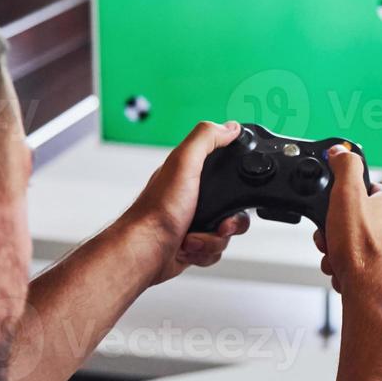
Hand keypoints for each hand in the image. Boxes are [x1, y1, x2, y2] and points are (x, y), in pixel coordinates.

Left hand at [121, 121, 250, 285]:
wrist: (144, 254)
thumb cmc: (156, 213)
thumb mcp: (184, 164)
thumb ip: (206, 139)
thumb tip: (230, 126)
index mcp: (190, 174)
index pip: (227, 172)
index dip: (237, 184)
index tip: (234, 195)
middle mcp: (192, 197)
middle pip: (234, 207)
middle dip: (229, 221)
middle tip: (218, 223)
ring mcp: (193, 222)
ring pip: (227, 232)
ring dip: (214, 240)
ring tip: (194, 238)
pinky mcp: (193, 244)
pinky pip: (216, 250)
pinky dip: (206, 252)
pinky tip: (189, 248)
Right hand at [312, 147, 381, 309]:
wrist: (369, 296)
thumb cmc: (361, 251)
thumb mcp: (347, 197)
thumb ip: (345, 168)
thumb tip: (341, 151)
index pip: (360, 189)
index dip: (339, 201)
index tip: (333, 213)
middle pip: (352, 216)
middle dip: (335, 230)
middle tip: (332, 238)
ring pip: (351, 239)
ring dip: (336, 249)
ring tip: (337, 257)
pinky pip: (356, 258)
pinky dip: (344, 264)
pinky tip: (342, 270)